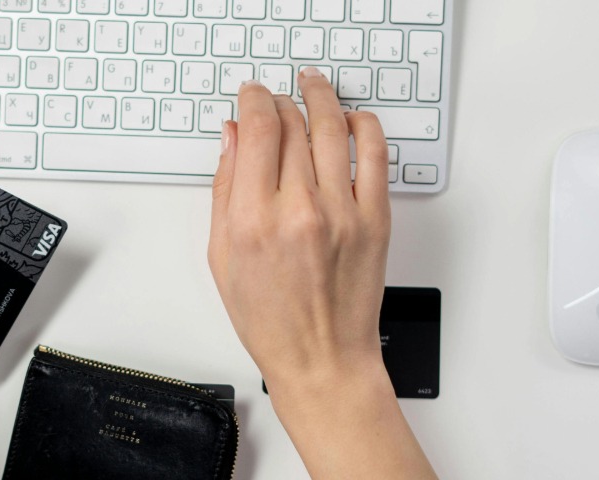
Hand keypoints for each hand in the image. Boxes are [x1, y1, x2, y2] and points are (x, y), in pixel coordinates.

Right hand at [208, 71, 433, 477]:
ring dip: (321, 97)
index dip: (254, 100)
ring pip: (333, 128)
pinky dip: (364, 126)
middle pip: (292, 124)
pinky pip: (375, 154)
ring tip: (313, 86)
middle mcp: (299, 211)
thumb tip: (233, 138)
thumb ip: (225, 190)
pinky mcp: (375, 220)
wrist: (322, 359)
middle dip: (281, 101)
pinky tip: (352, 119)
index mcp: (253, 220)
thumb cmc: (271, 320)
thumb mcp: (223, 257)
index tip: (252, 95)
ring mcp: (342, 213)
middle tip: (276, 98)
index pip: (258, 130)